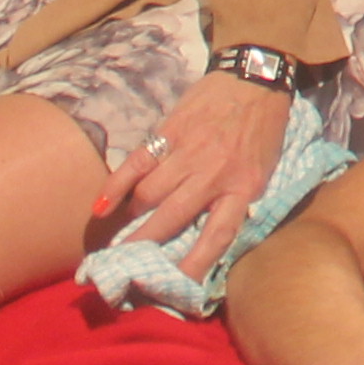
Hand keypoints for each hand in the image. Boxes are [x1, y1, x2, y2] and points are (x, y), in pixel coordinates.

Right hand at [102, 62, 293, 279]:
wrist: (257, 76)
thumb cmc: (262, 130)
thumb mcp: (263, 171)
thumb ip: (237, 202)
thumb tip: (208, 240)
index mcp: (243, 187)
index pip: (218, 236)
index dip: (196, 265)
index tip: (175, 289)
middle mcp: (213, 173)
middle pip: (171, 219)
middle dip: (144, 248)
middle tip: (123, 270)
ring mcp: (189, 150)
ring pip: (149, 194)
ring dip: (131, 219)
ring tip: (118, 238)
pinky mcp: (170, 129)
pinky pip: (136, 162)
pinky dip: (115, 186)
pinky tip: (99, 207)